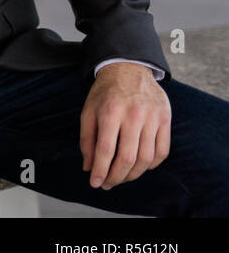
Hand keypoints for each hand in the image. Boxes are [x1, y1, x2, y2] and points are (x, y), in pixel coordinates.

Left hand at [80, 63, 170, 189]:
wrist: (128, 68)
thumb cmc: (104, 93)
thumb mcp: (88, 111)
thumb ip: (87, 139)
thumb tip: (89, 168)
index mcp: (110, 112)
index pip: (106, 150)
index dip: (101, 170)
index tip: (95, 183)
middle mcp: (133, 115)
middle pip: (128, 158)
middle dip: (116, 177)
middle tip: (108, 184)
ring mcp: (152, 117)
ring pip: (146, 158)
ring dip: (134, 174)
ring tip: (122, 177)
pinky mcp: (165, 118)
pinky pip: (162, 150)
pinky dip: (152, 164)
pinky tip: (141, 167)